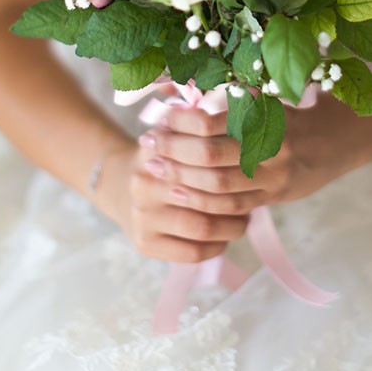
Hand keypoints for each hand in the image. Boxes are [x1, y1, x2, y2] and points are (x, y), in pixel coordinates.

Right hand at [94, 133, 249, 263]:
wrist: (117, 184)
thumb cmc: (160, 156)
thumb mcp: (171, 133)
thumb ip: (199, 128)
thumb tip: (244, 117)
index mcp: (154, 152)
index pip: (207, 158)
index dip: (237, 164)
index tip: (254, 168)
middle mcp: (144, 185)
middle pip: (208, 196)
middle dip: (239, 198)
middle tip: (254, 198)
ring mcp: (142, 216)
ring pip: (203, 228)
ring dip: (232, 227)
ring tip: (244, 220)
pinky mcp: (144, 243)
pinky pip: (192, 253)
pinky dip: (216, 247)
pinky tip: (224, 238)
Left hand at [140, 92, 368, 215]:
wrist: (342, 139)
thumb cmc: (296, 115)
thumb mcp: (269, 101)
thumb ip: (234, 106)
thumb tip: (184, 103)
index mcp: (267, 118)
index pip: (214, 124)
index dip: (182, 122)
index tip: (161, 116)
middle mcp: (272, 149)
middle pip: (212, 157)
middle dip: (174, 151)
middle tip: (148, 144)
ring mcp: (275, 178)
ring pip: (219, 187)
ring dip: (182, 179)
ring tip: (156, 169)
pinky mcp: (274, 198)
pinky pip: (234, 208)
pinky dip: (205, 203)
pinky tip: (182, 195)